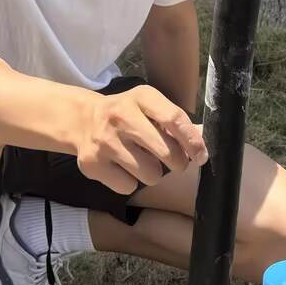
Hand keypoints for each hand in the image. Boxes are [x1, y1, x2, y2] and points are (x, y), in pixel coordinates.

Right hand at [75, 84, 207, 193]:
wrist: (83, 120)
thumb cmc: (128, 115)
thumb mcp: (150, 107)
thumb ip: (175, 121)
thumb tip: (203, 139)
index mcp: (141, 97)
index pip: (174, 119)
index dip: (192, 141)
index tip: (201, 156)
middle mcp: (121, 116)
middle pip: (166, 152)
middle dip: (177, 162)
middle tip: (173, 160)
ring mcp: (105, 141)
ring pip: (150, 175)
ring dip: (152, 173)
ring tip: (142, 161)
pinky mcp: (92, 164)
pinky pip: (128, 187)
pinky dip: (130, 182)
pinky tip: (122, 167)